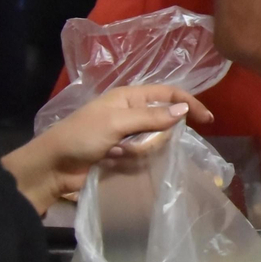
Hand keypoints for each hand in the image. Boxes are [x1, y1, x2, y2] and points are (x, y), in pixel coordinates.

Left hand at [4, 85, 212, 212]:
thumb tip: (184, 108)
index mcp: (129, 97)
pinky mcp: (121, 154)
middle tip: (133, 145)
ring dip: (139, 151)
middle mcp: (130, 113)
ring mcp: (126, 135)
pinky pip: (142, 156)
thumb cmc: (81, 136)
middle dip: (154, 136)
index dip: (189, 103)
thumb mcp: (117, 122)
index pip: (168, 93)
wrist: (53, 167)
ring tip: (116, 154)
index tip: (207, 120)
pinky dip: (131, 160)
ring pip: (153, 142)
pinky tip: (113, 162)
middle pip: (163, 121)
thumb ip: (152, 116)